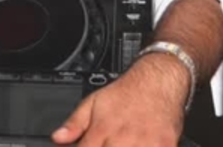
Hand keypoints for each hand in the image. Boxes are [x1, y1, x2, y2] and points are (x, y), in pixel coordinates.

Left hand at [51, 54, 188, 146]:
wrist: (157, 81)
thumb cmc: (126, 93)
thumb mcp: (93, 102)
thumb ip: (74, 124)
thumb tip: (58, 138)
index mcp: (102, 131)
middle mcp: (123, 139)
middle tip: (107, 144)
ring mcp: (145, 145)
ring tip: (121, 143)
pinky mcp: (165, 146)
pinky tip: (140, 144)